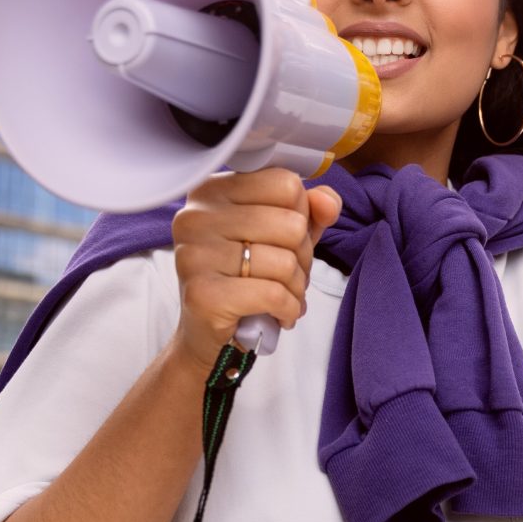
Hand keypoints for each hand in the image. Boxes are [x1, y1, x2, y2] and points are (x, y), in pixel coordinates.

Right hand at [169, 169, 341, 370]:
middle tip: (287, 276)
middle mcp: (196, 217)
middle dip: (302, 257)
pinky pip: (272, 293)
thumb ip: (310, 210)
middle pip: (290, 224)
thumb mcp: (283, 237)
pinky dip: (288, 309)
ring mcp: (195, 255)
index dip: (300, 216)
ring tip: (284, 297)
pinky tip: (279, 315)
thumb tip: (327, 202)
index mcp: (211, 191)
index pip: (285, 184)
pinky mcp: (202, 294)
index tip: (285, 240)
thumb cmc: (246, 279)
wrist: (212, 338)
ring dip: (296, 287)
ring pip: (284, 262)